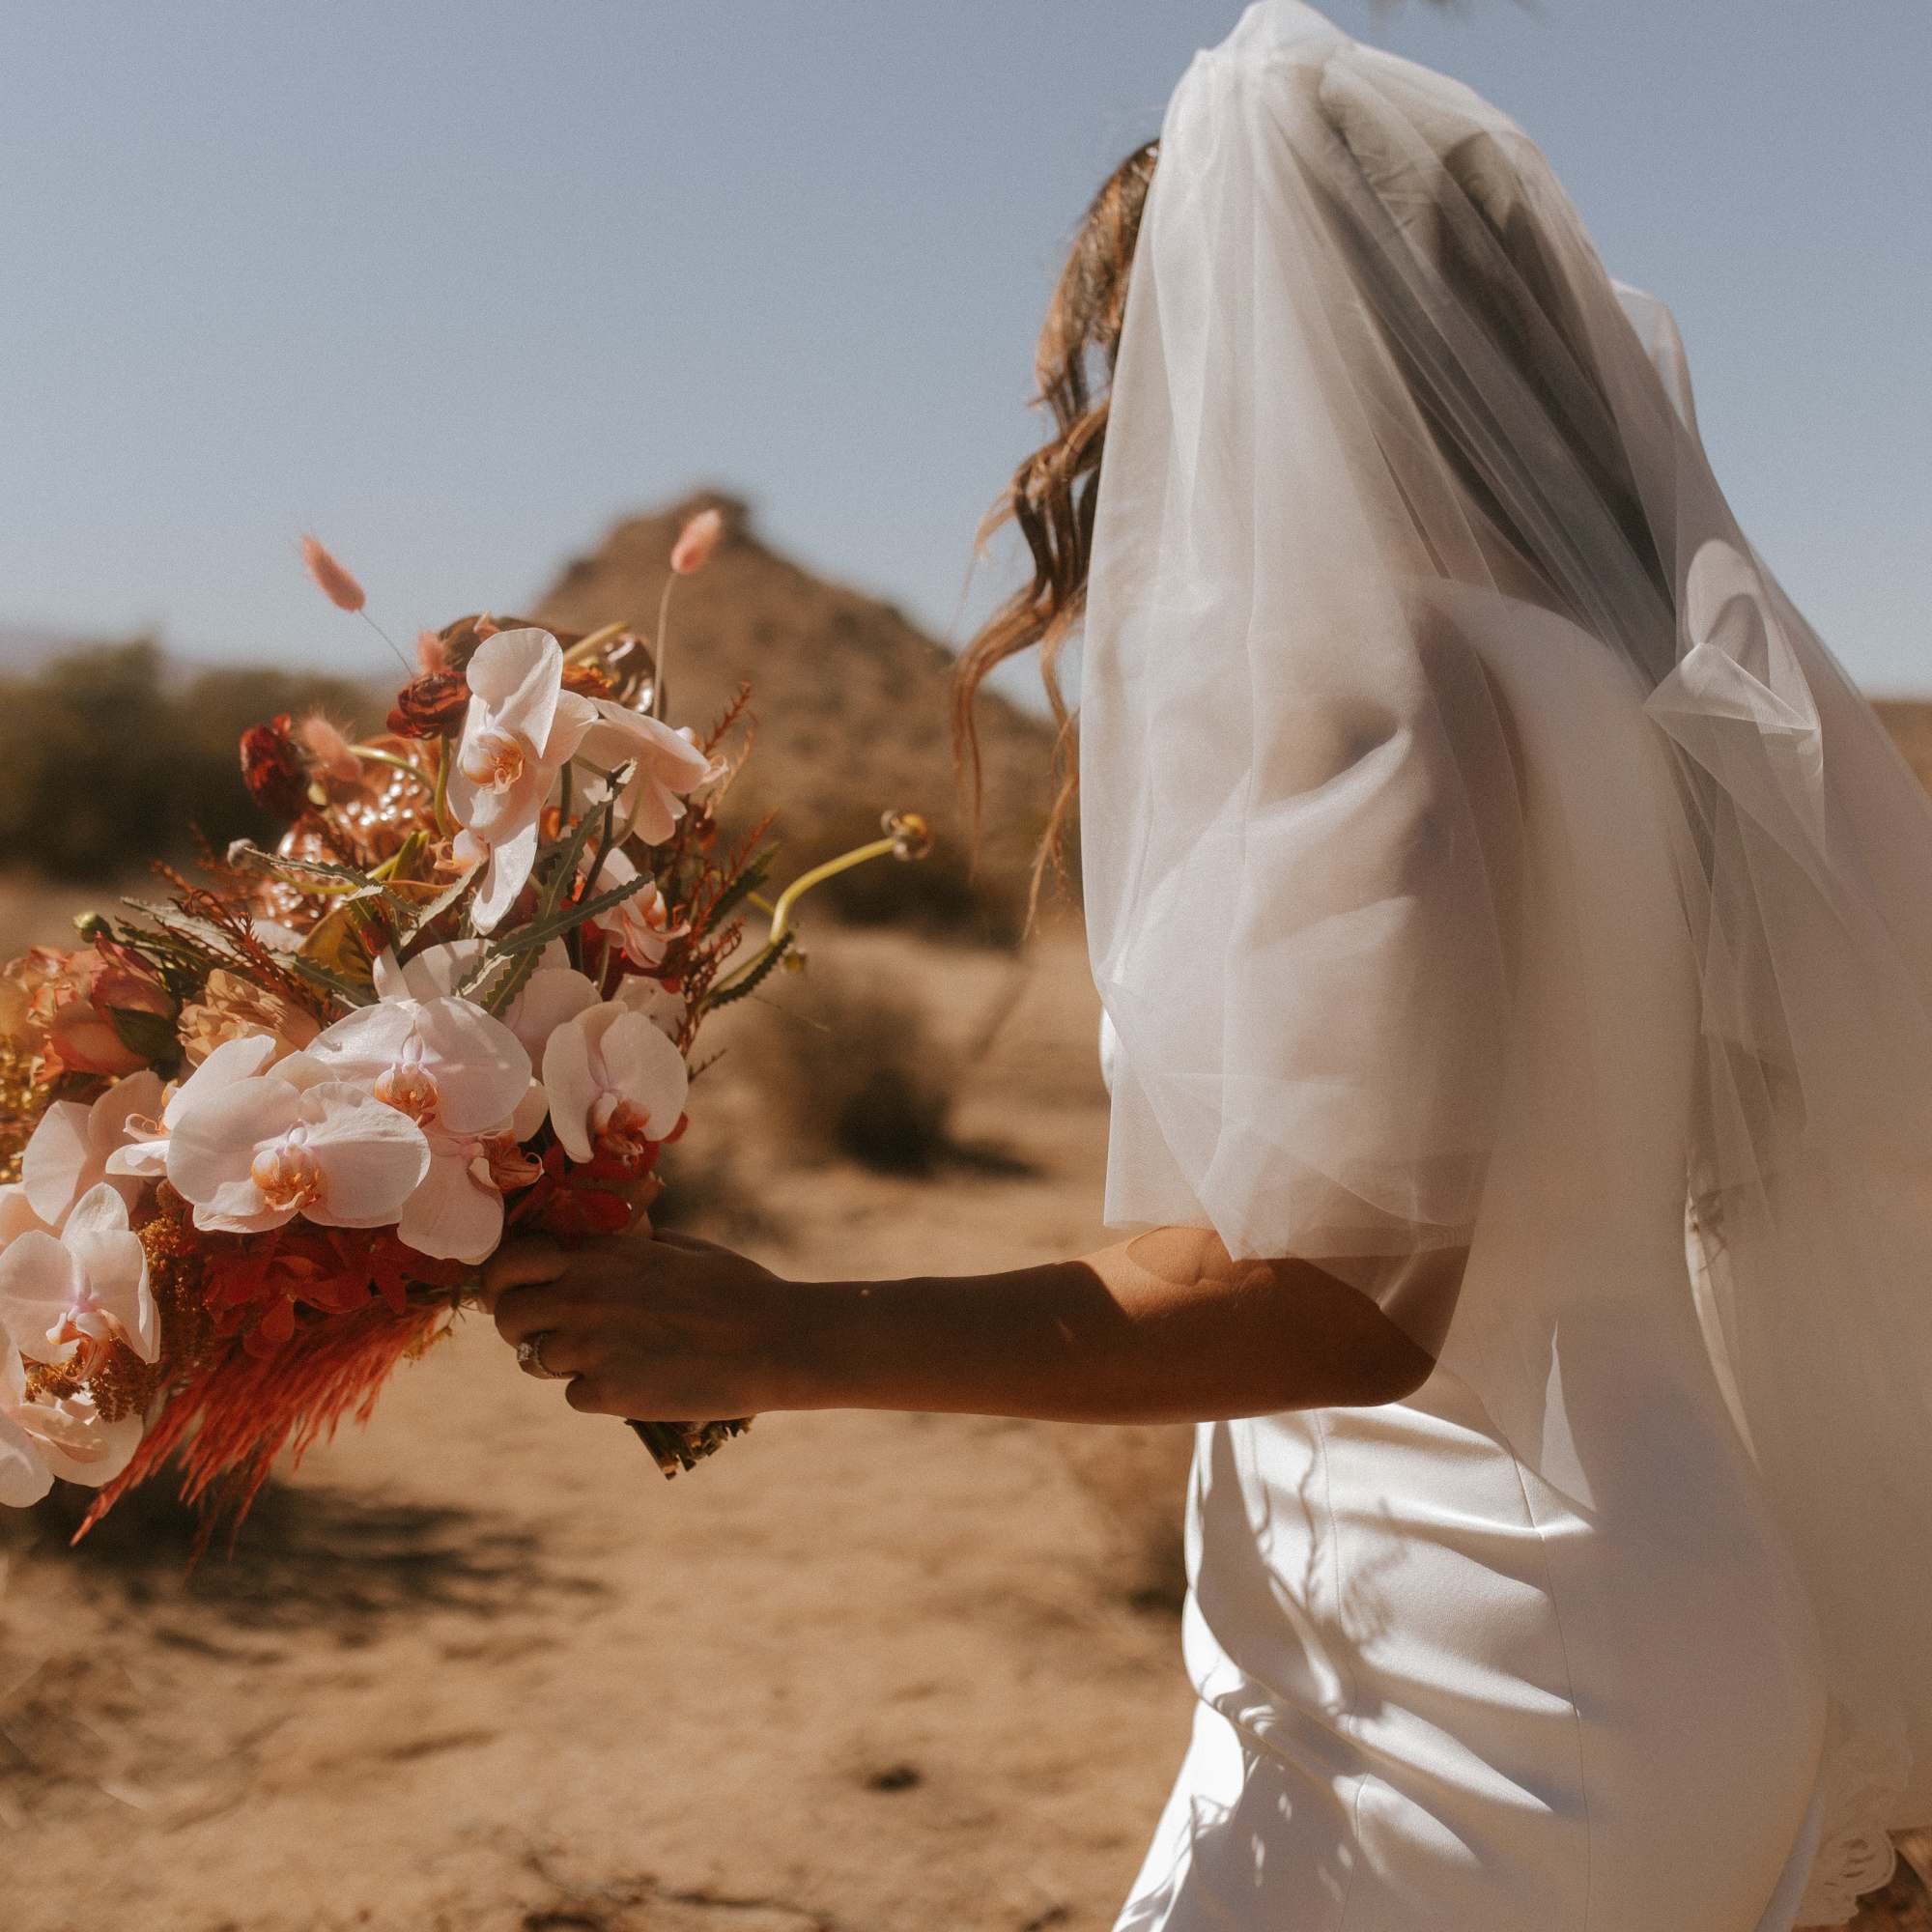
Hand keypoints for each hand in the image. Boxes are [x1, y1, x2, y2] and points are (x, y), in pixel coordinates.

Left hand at [481, 1229, 808, 1420]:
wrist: (773, 1341)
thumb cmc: (737, 1288)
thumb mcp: (677, 1248)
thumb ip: (627, 1249)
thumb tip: (599, 1251)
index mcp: (600, 1252)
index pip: (511, 1260)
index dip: (504, 1279)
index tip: (514, 1290)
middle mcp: (582, 1293)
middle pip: (508, 1314)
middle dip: (521, 1325)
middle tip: (548, 1333)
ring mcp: (589, 1345)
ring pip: (533, 1359)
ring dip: (558, 1360)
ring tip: (603, 1357)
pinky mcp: (605, 1392)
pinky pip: (573, 1395)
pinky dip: (596, 1392)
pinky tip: (635, 1381)